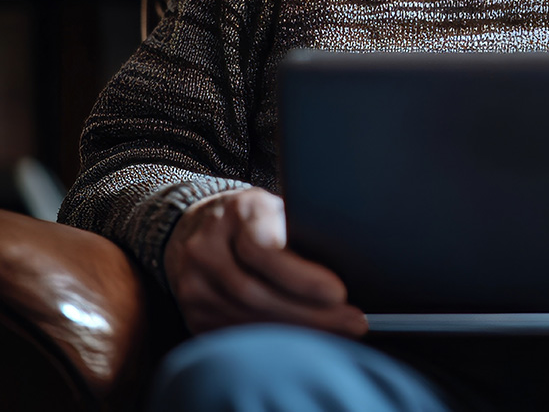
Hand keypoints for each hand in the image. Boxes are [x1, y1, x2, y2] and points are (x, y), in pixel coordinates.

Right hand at [164, 187, 367, 335]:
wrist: (201, 226)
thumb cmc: (258, 218)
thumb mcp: (278, 209)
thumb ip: (302, 231)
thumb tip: (352, 262)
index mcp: (237, 212)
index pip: (263, 250)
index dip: (302, 276)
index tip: (339, 292)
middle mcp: (206, 247)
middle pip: (256, 292)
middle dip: (310, 313)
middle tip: (352, 322)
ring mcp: (194, 283)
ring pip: (247, 318)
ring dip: (296, 332)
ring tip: (338, 333)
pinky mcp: (194, 312)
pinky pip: (237, 333)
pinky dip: (274, 340)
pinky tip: (304, 341)